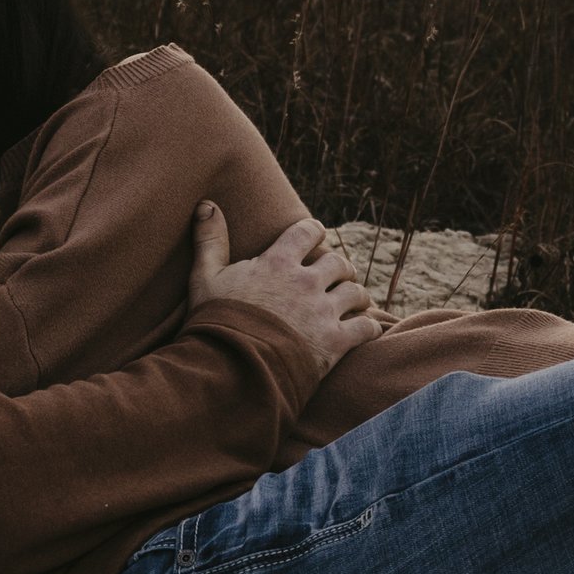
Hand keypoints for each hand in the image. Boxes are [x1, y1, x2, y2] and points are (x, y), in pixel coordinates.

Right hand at [186, 204, 377, 383]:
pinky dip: (369, 327)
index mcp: (278, 263)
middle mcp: (306, 283)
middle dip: (339, 267)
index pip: (308, 231)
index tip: (315, 235)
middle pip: (338, 263)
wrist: (231, 369)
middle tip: (337, 275)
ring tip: (353, 302)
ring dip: (356, 296)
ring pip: (356, 293)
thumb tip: (207, 204)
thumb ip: (210, 240)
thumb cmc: (216, 323)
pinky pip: (365, 327)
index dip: (314, 230)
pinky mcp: (335, 342)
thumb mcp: (205, 278)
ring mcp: (323, 312)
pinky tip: (365, 329)